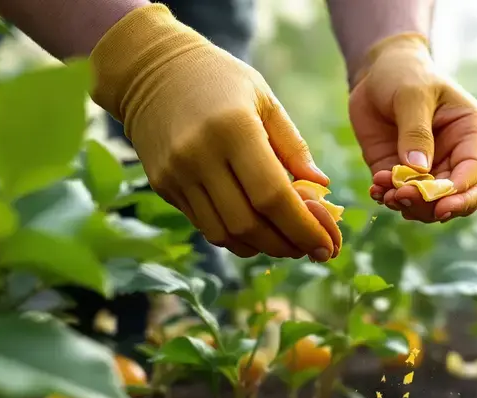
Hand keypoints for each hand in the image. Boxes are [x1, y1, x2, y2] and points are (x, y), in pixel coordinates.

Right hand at [89, 4, 340, 259]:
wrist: (150, 70)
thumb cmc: (219, 80)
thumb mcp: (264, 99)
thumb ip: (293, 146)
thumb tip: (322, 188)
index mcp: (233, 129)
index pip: (272, 196)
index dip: (303, 228)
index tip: (326, 245)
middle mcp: (200, 155)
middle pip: (249, 223)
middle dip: (286, 245)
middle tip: (311, 249)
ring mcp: (177, 174)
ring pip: (225, 233)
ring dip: (262, 247)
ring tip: (287, 243)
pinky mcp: (162, 185)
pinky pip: (205, 226)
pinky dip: (236, 237)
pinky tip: (257, 231)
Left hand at [348, 33, 476, 222]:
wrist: (377, 74)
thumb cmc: (405, 74)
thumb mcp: (412, 94)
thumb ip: (416, 132)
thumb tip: (419, 170)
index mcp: (470, 133)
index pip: (474, 172)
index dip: (460, 193)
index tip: (440, 206)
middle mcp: (455, 156)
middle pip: (456, 196)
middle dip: (430, 204)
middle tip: (402, 197)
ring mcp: (429, 169)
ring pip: (428, 203)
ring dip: (407, 205)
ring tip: (384, 190)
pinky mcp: (402, 175)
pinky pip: (401, 196)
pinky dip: (388, 198)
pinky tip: (376, 189)